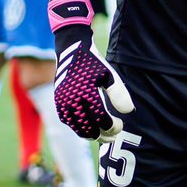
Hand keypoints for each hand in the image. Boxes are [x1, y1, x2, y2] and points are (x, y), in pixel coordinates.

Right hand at [48, 0, 134, 141]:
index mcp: (87, 94)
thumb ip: (119, 93)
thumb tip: (128, 111)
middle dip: (102, 135)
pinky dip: (77, 126)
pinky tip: (88, 127)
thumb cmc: (93, 62)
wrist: (71, 49)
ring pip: (76, 127)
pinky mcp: (58, 101)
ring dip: (89, 134)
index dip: (112, 127)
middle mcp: (72, 100)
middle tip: (113, 137)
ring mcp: (63, 102)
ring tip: (101, 136)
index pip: (101, 120)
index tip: (120, 125)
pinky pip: (67, 120)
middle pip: (88, 128)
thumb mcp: (109, 75)